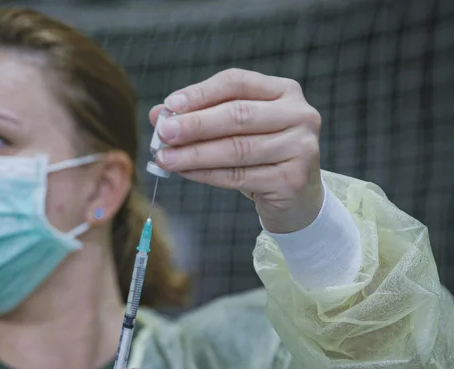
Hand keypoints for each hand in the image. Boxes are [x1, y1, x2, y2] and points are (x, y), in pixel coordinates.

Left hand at [150, 68, 323, 233]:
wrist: (296, 195)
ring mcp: (300, 148)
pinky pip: (239, 176)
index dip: (201, 93)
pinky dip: (206, 174)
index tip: (170, 105)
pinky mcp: (292, 179)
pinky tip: (184, 172)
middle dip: (195, 124)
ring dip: (194, 153)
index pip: (237, 83)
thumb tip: (157, 114)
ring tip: (165, 158)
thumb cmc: (260, 153)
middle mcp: (299, 115)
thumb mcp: (234, 129)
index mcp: (284, 91)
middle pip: (238, 115)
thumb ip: (201, 116)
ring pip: (236, 149)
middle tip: (163, 132)